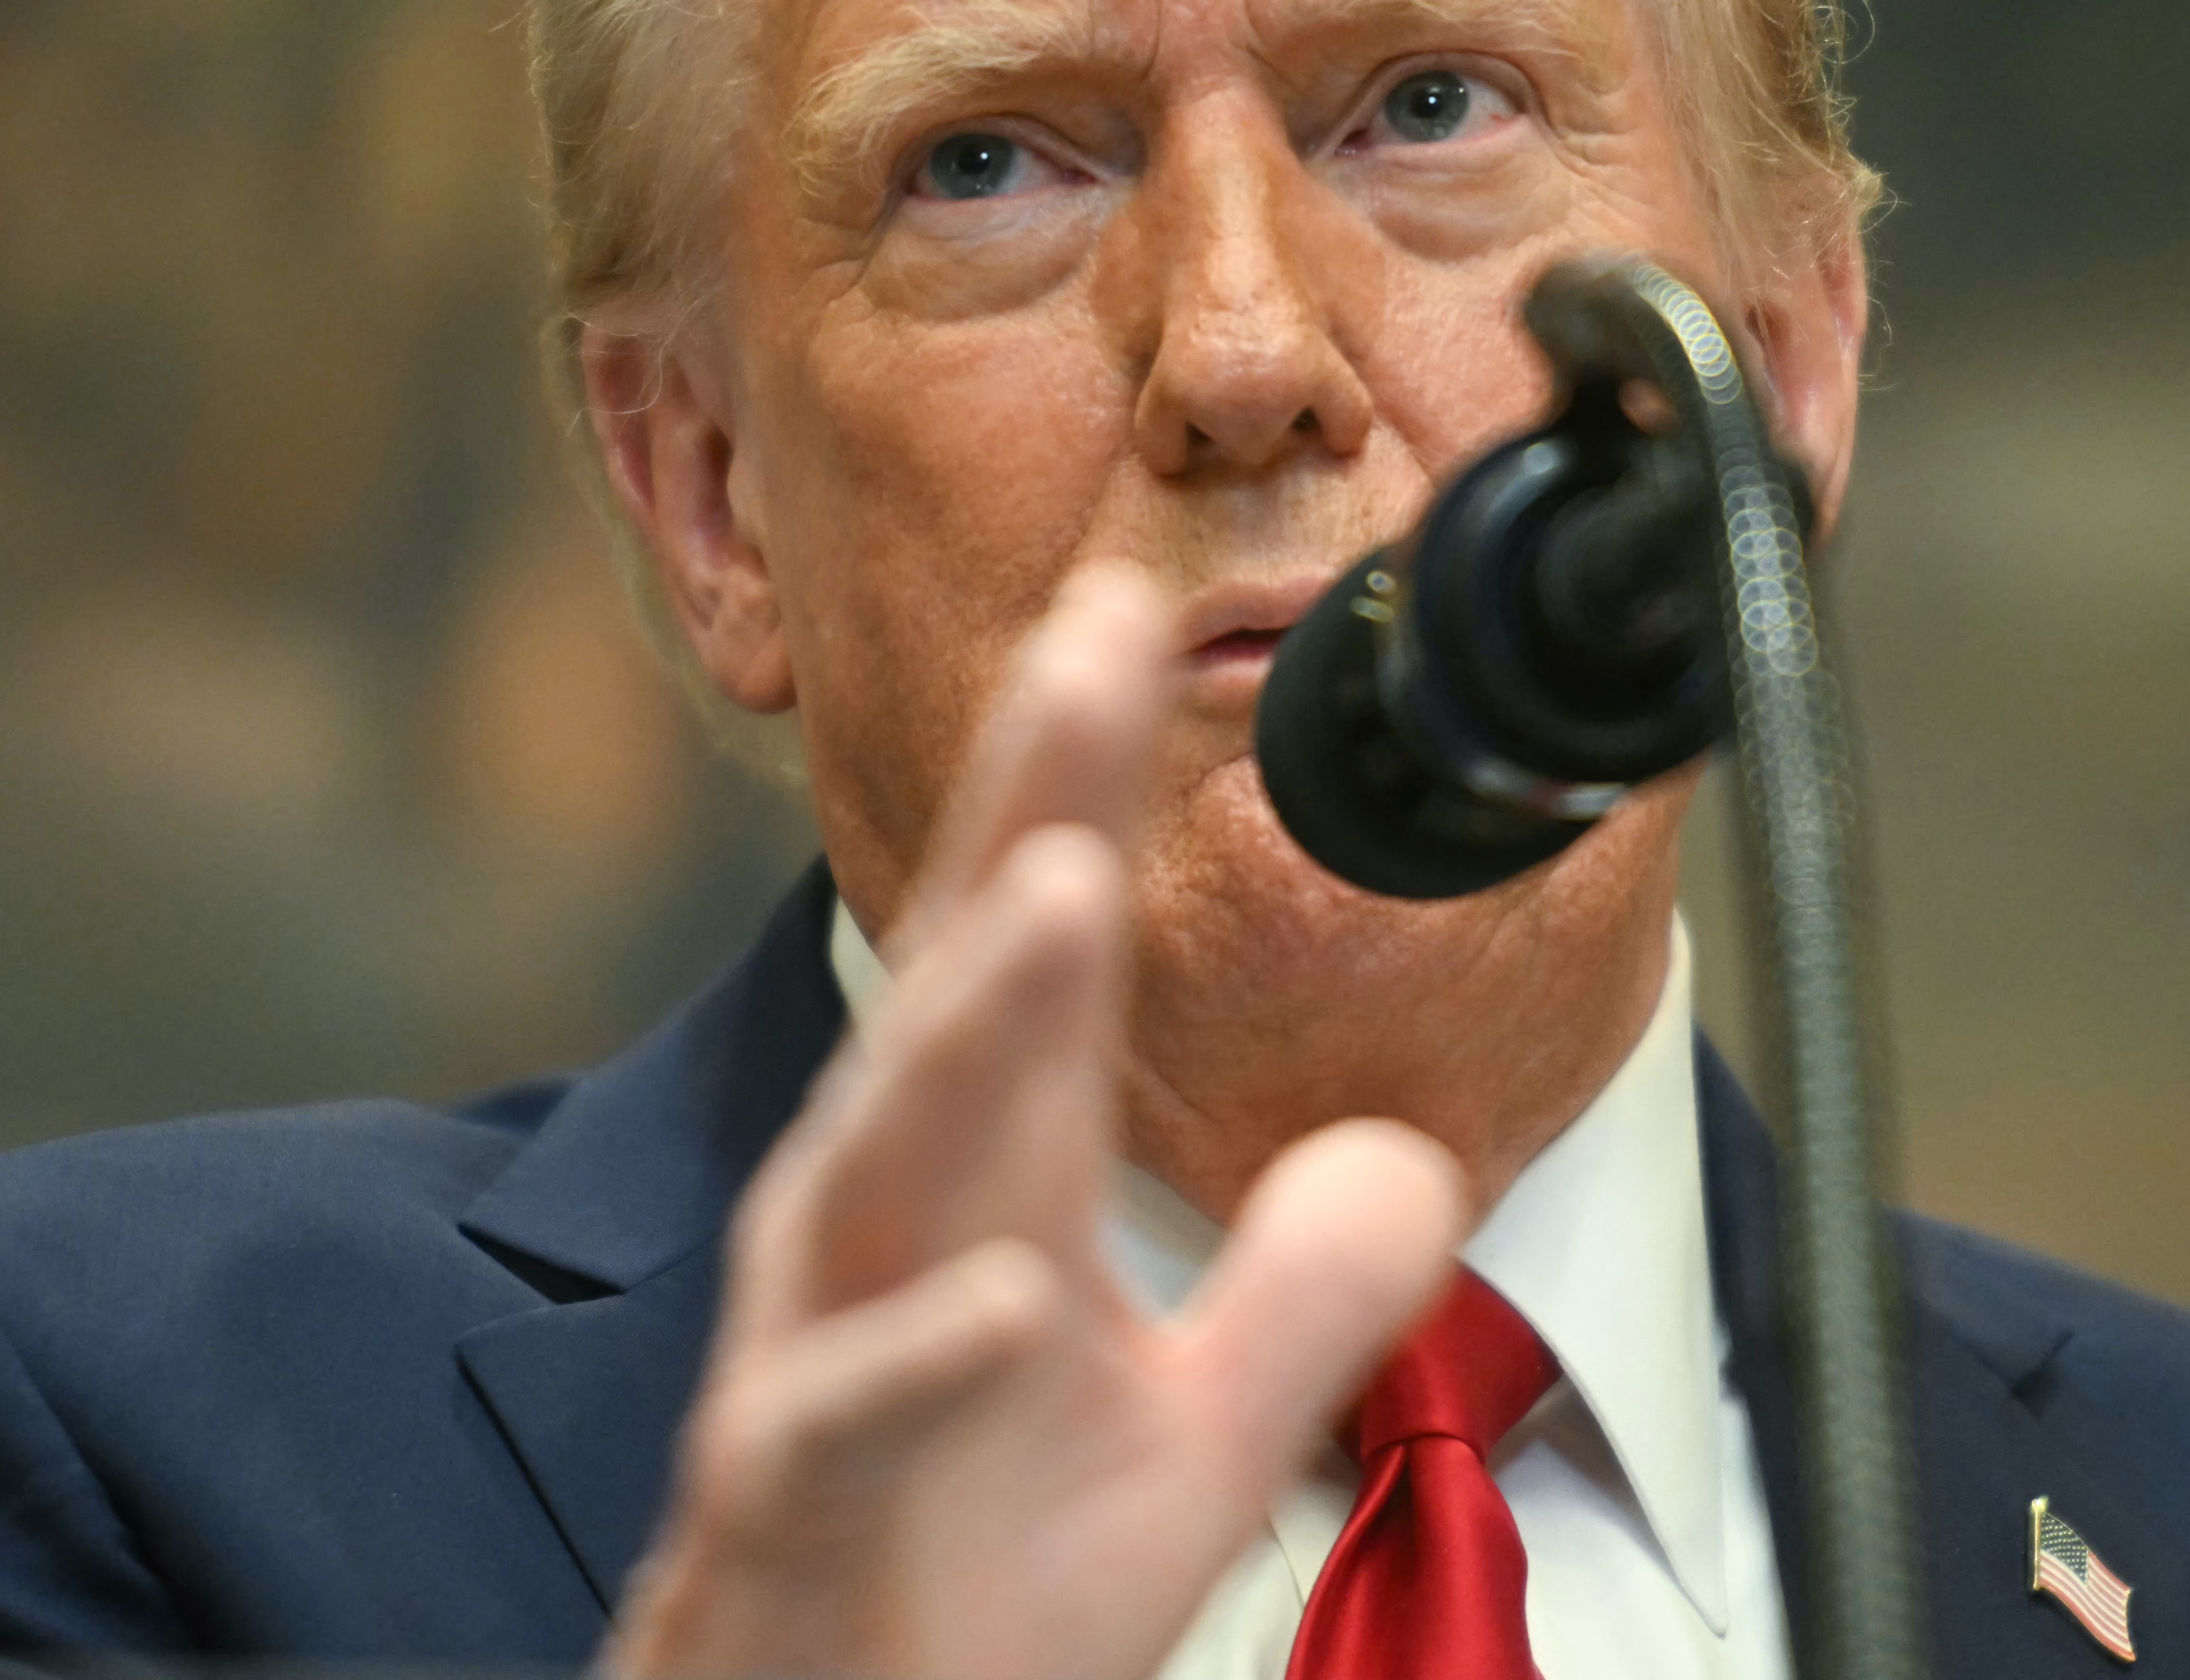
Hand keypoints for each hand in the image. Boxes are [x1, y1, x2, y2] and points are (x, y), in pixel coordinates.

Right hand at [605, 565, 1468, 1679]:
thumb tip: (1409, 1158)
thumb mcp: (1182, 1444)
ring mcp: (814, 1358)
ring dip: (968, 1031)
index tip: (1126, 609)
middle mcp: (875, 1234)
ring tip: (1057, 896)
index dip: (1072, 780)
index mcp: (970, 1192)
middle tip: (1086, 645)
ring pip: (877, 1162)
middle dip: (1015, 814)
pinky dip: (919, 1352)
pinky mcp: (780, 1502)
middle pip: (947, 993)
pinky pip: (838, 1413)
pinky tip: (1002, 1293)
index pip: (1027, 954)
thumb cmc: (965, 1593)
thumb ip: (1297, 1296)